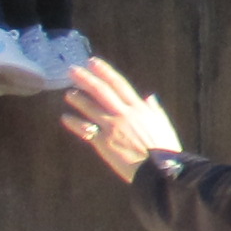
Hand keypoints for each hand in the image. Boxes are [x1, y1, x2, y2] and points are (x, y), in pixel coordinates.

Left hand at [58, 55, 178, 180]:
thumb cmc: (164, 148)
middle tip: (72, 70)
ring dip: (77, 98)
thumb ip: (154, 110)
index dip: (105, 71)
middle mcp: (123, 113)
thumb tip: (149, 98)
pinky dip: (73, 122)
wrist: (159, 169)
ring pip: (90, 107)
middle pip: (101, 91)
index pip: (119, 84)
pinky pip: (84, 129)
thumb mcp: (163, 125)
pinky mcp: (102, 141)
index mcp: (139, 108)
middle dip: (86, 79)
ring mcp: (111, 126)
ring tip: (68, 93)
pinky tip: (65, 117)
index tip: (93, 62)